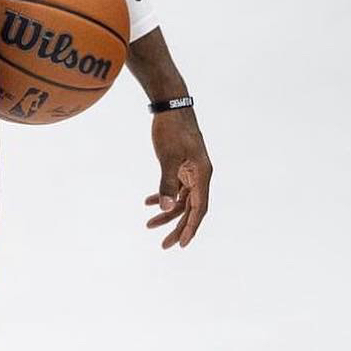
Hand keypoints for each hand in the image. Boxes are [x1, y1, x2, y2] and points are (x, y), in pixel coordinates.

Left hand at [143, 110, 212, 248]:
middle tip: (164, 246)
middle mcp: (200, 175)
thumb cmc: (171, 128)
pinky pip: (175, 188)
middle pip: (191, 208)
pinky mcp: (182, 166)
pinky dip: (164, 195)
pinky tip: (147, 201)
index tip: (181, 244)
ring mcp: (191, 171)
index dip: (191, 228)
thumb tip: (167, 208)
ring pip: (182, 199)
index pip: (199, 208)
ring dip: (167, 212)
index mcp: (202, 174)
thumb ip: (167, 183)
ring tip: (148, 225)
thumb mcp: (167, 157)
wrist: (170, 105)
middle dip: (177, 227)